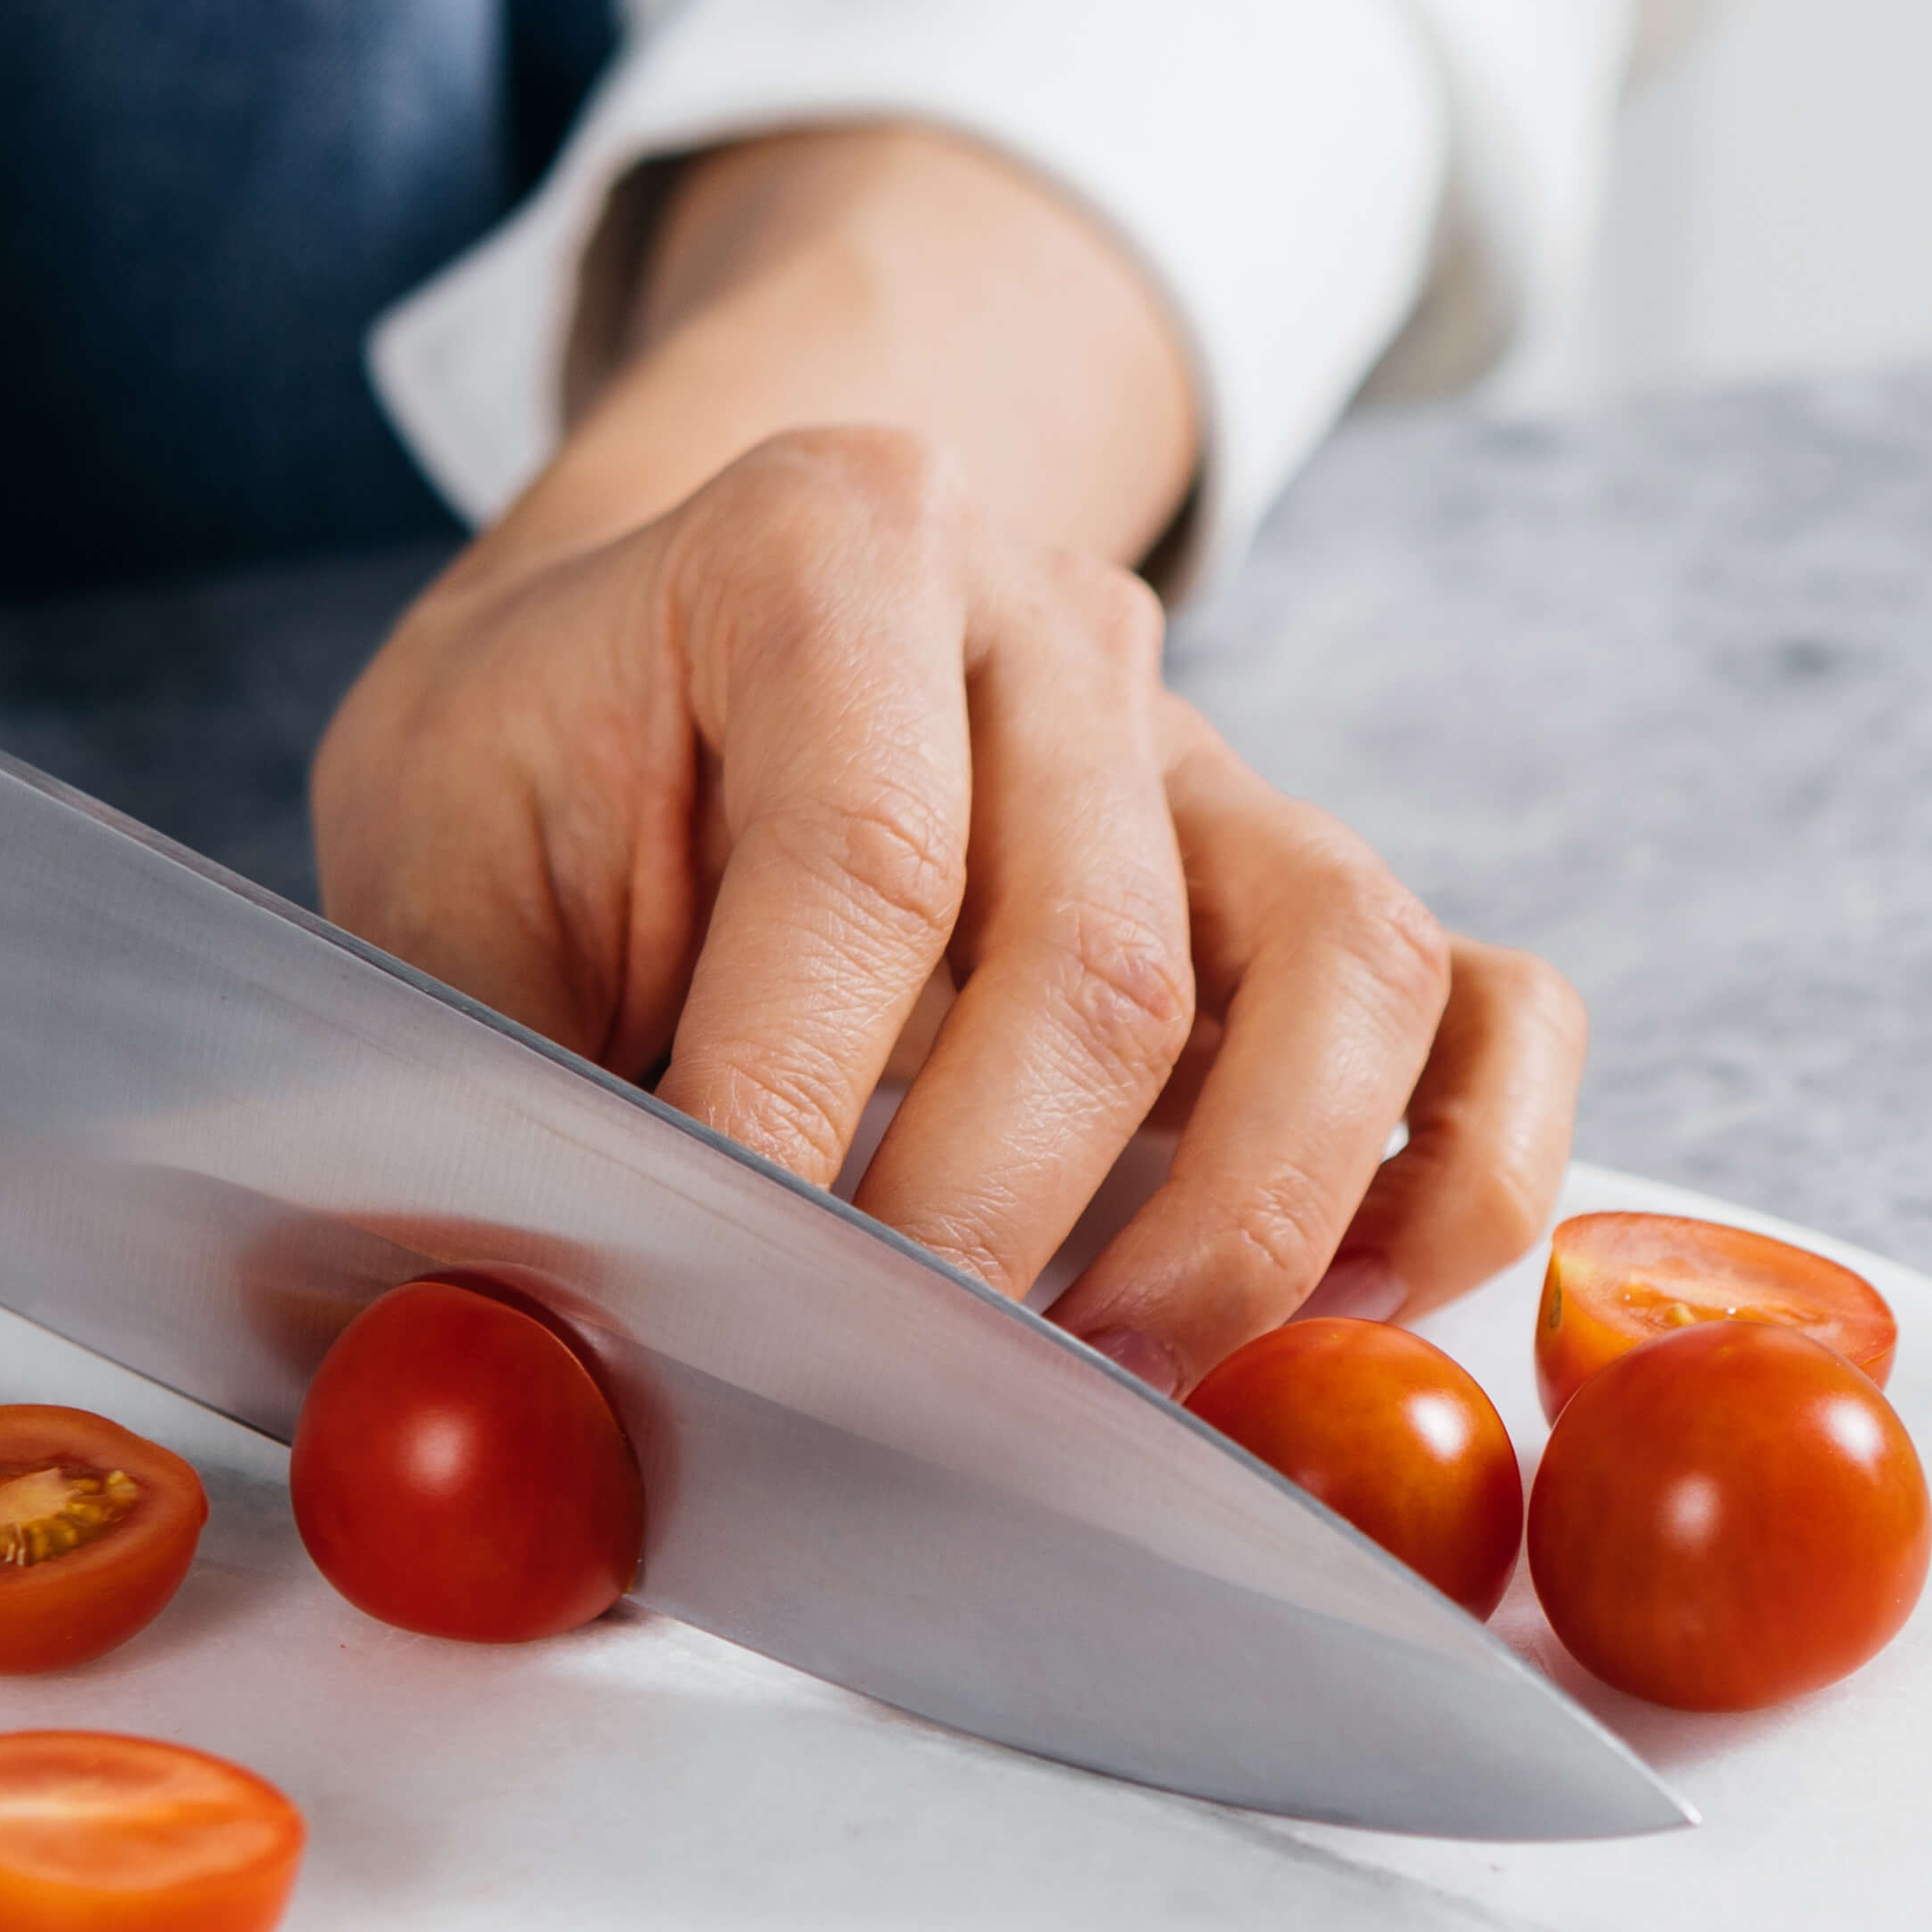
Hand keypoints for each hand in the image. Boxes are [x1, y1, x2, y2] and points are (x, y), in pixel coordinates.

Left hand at [311, 129, 1578, 1391]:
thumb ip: (484, 1074)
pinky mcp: (1310, 895)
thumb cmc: (547, 778)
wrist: (645, 659)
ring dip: (1237, 1222)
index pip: (866, 859)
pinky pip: (1492, 1013)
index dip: (795, 1106)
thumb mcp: (438, 870)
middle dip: (986, 1222)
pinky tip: (1331, 1311)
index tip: (728, 1293)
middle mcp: (1061, 626)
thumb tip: (498, 1341)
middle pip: (1102, 955)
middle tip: (876, 1388)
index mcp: (834, 544)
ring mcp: (1219, 762)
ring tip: (1099, 1383)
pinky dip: (1460, 1176)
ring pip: (1347, 973)